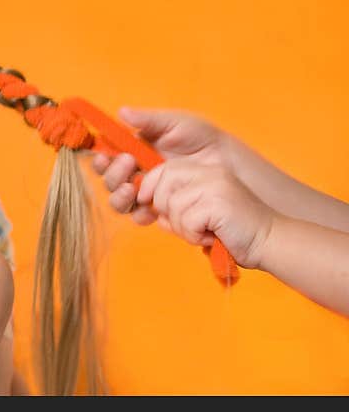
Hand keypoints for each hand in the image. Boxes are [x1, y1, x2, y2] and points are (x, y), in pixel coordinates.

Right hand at [91, 107, 229, 225]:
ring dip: (119, 196)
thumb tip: (121, 112)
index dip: (101, 159)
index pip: (107, 157)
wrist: (226, 163)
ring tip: (132, 189)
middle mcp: (135, 172)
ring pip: (119, 200)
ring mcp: (146, 192)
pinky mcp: (159, 209)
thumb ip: (148, 120)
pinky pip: (139, 216)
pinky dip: (138, 214)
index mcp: (133, 150)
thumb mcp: (175, 123)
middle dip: (113, 175)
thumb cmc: (201, 138)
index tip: (104, 156)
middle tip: (129, 164)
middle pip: (109, 180)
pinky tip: (148, 210)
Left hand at [137, 159, 275, 268]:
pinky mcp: (218, 201)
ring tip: (203, 232)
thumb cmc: (230, 231)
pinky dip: (193, 235)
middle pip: (162, 183)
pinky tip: (211, 236)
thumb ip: (173, 203)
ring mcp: (214, 184)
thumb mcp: (196, 212)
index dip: (149, 187)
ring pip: (172, 205)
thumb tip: (143, 202)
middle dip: (165, 210)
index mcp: (203, 170)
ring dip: (182, 228)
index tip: (147, 204)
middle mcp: (209, 172)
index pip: (162, 170)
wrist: (269, 241)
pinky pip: (186, 220)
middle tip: (188, 226)